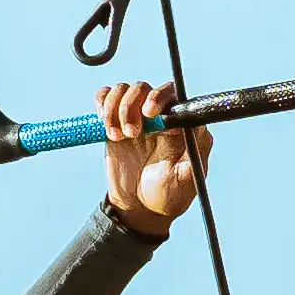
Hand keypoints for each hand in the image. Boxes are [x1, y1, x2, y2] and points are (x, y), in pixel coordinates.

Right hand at [96, 81, 206, 225]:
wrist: (139, 206)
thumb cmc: (167, 196)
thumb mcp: (183, 183)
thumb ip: (189, 158)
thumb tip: (192, 131)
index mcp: (183, 126)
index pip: (174, 97)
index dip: (159, 98)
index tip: (148, 114)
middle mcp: (161, 115)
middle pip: (145, 89)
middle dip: (132, 106)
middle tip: (130, 134)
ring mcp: (138, 115)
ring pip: (124, 90)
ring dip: (115, 108)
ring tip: (116, 137)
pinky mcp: (116, 120)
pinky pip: (106, 97)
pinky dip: (102, 103)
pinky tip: (104, 125)